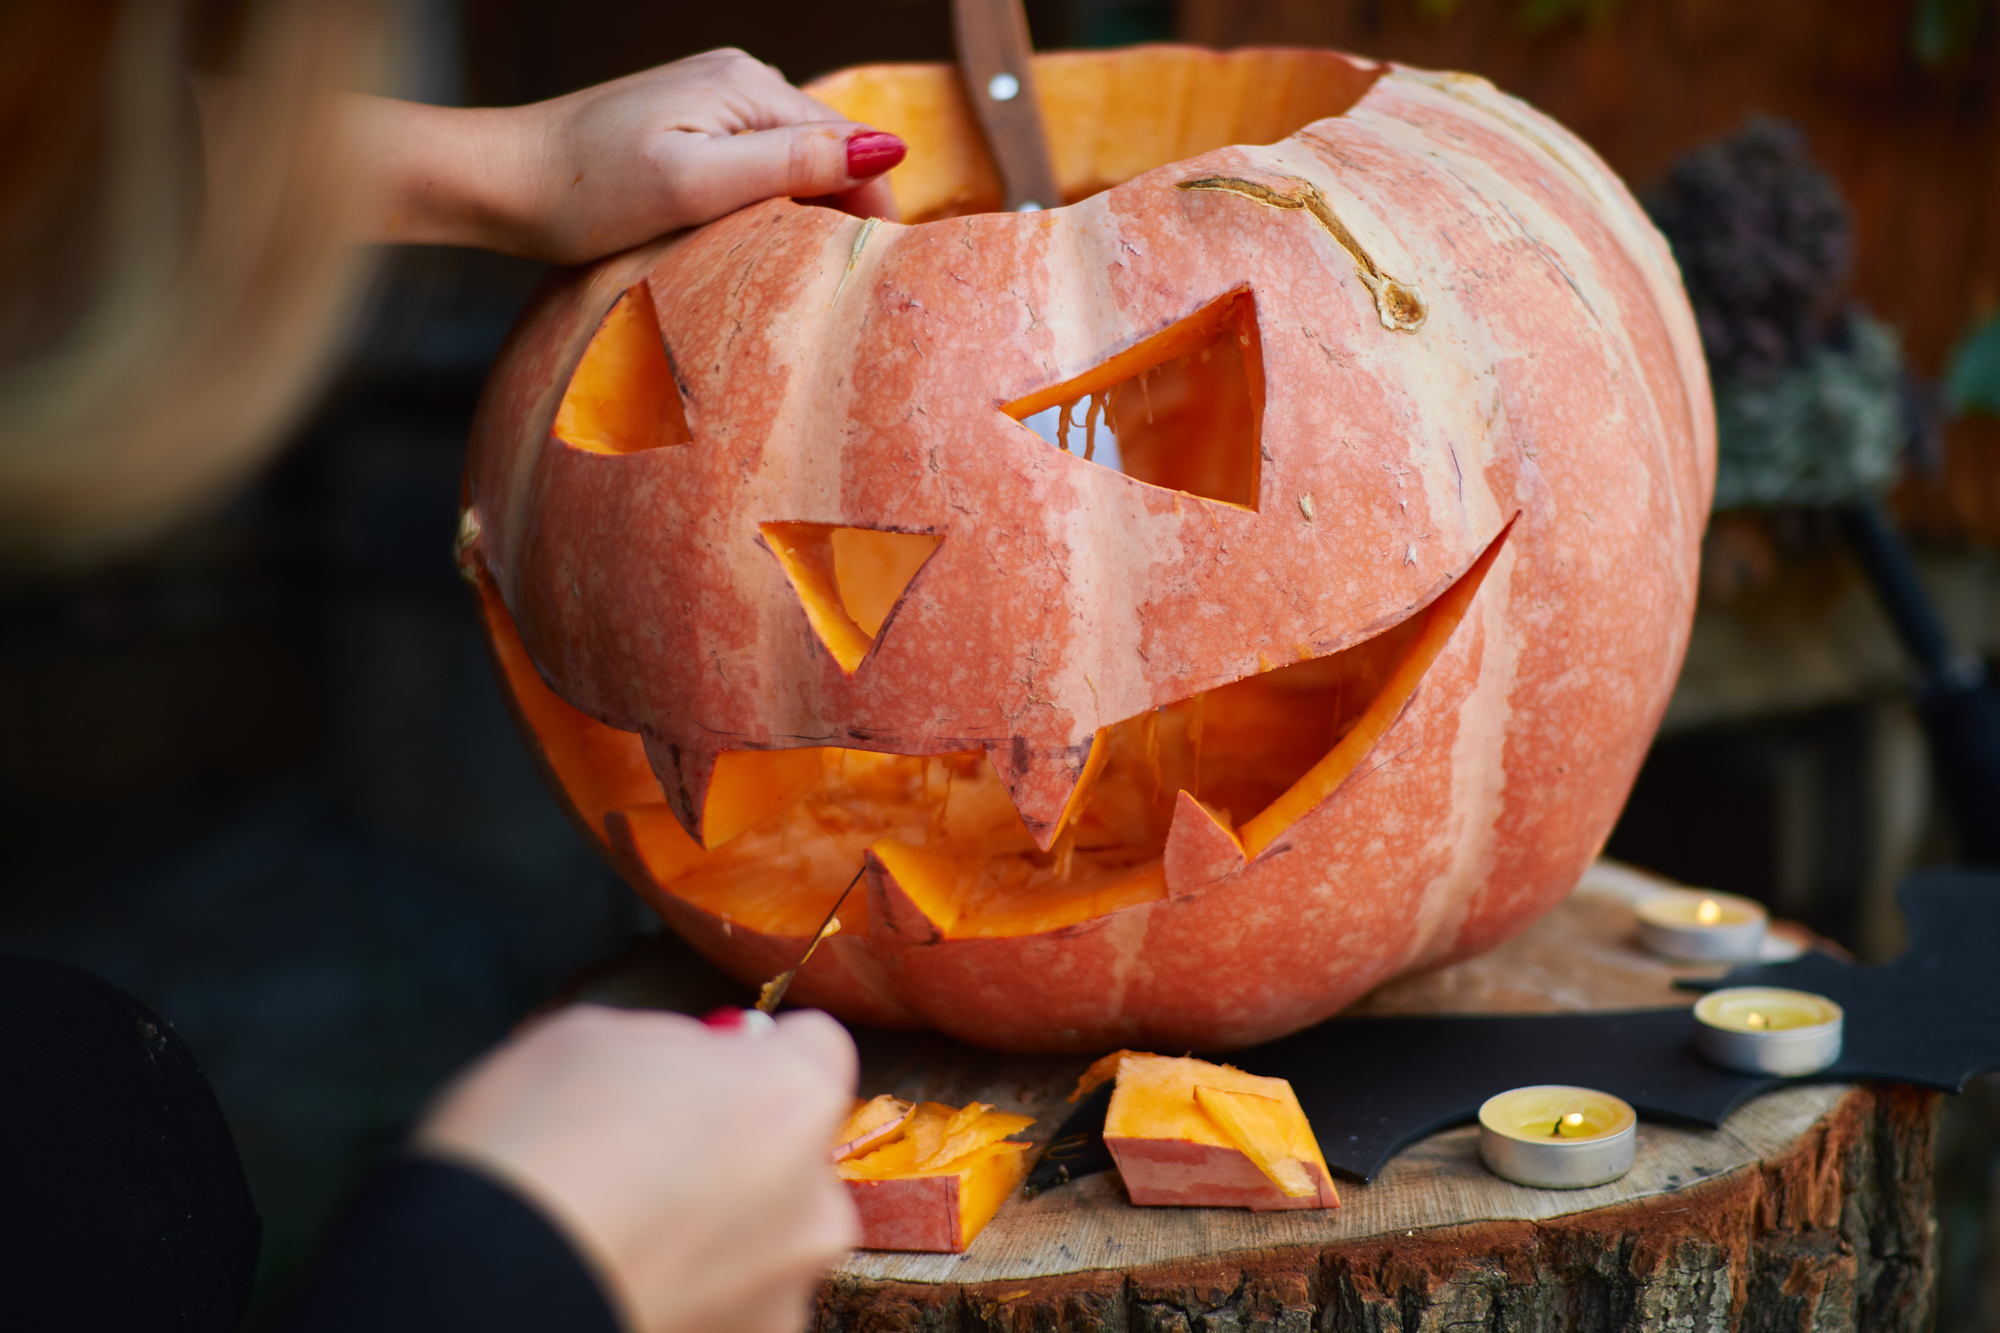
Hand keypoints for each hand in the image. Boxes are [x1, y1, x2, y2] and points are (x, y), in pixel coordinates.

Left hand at [347, 48, 904, 261]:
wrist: (500, 180)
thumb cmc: (586, 193)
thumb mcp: (693, 185)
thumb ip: (789, 165)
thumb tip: (884, 149)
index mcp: (748, 87)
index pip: (851, 145)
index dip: (871, 209)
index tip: (869, 277)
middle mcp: (738, 78)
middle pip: (826, 149)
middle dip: (842, 210)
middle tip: (834, 287)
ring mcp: (710, 99)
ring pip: (793, 160)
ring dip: (805, 211)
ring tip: (796, 272)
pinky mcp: (686, 123)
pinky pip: (755, 163)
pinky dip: (766, 203)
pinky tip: (750, 242)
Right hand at [417, 1004, 858, 1332]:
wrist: (480, 1288)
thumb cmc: (530, 1150)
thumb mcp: (594, 1038)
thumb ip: (672, 1049)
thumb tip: (688, 1066)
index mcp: (793, 1099)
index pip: (814, 1047)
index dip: (754, 1054)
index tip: (707, 1068)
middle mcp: (814, 1203)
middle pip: (794, 1154)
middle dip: (739, 1150)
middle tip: (647, 1159)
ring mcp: (784, 1295)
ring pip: (764, 1241)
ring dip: (716, 1235)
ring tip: (622, 1235)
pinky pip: (730, 1306)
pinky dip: (691, 1297)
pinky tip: (621, 1282)